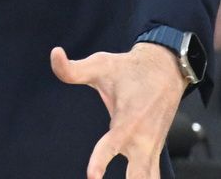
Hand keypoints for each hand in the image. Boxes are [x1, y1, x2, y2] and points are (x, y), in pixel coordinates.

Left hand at [52, 43, 187, 178]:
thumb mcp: (100, 64)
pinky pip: (153, 177)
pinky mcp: (155, 151)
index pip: (112, 146)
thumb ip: (73, 68)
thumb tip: (54, 54)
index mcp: (127, 121)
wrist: (167, 68)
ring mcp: (151, 148)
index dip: (101, 161)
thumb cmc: (129, 68)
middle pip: (138, 175)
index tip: (93, 176)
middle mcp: (142, 139)